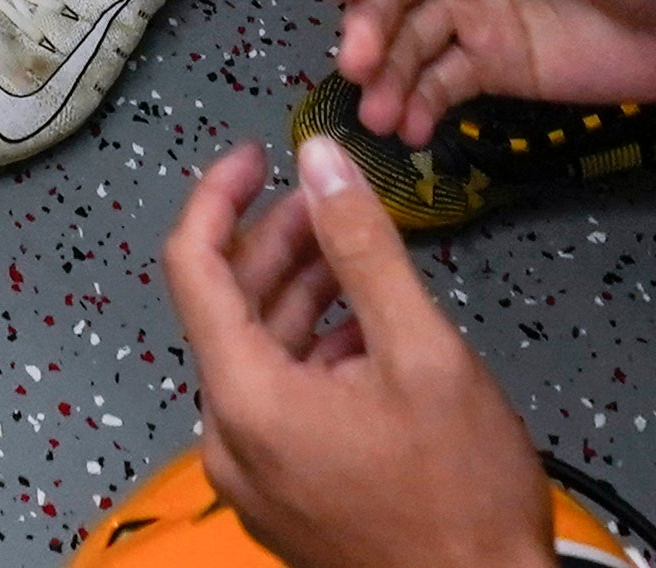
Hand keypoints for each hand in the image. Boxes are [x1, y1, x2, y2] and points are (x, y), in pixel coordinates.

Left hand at [158, 136, 557, 567]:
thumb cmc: (462, 499)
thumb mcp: (421, 351)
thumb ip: (364, 248)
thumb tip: (322, 163)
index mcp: (246, 399)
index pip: (193, 267)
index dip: (218, 196)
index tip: (256, 156)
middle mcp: (231, 440)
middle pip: (228, 311)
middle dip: (277, 244)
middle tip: (328, 201)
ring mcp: (255, 477)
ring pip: (258, 357)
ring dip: (301, 299)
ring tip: (359, 263)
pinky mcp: (285, 499)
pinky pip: (279, 405)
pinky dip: (313, 357)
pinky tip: (367, 338)